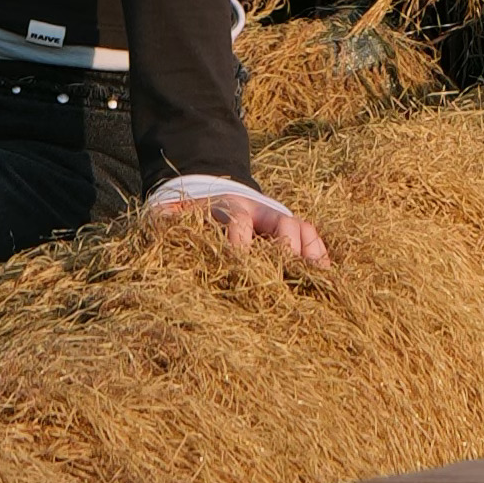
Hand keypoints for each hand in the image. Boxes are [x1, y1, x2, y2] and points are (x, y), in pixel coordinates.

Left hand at [157, 181, 330, 275]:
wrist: (220, 202)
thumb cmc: (198, 218)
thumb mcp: (180, 214)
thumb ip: (168, 217)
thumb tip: (157, 219)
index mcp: (230, 209)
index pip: (238, 220)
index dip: (239, 241)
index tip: (239, 264)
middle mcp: (260, 212)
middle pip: (280, 222)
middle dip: (284, 247)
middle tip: (287, 273)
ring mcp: (279, 221)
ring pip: (301, 228)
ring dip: (309, 252)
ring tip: (316, 279)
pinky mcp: (292, 233)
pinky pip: (312, 239)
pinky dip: (320, 257)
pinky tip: (326, 280)